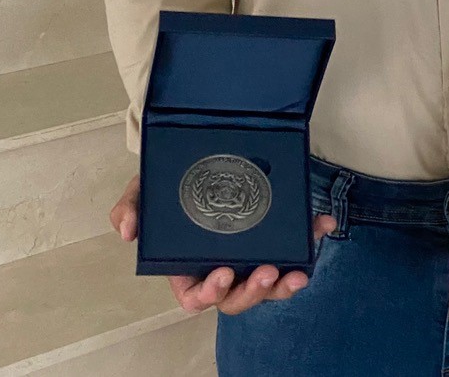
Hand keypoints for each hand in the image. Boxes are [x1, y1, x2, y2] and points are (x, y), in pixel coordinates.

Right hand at [109, 173, 337, 315]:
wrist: (193, 151)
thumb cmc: (166, 182)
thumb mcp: (142, 191)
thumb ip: (129, 209)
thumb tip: (126, 232)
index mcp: (187, 267)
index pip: (197, 296)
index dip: (210, 294)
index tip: (223, 274)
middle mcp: (220, 265)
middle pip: (237, 296)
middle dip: (254, 291)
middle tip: (267, 271)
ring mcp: (249, 252)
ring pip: (268, 283)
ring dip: (285, 283)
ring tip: (299, 272)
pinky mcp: (273, 233)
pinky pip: (294, 245)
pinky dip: (311, 239)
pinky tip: (322, 226)